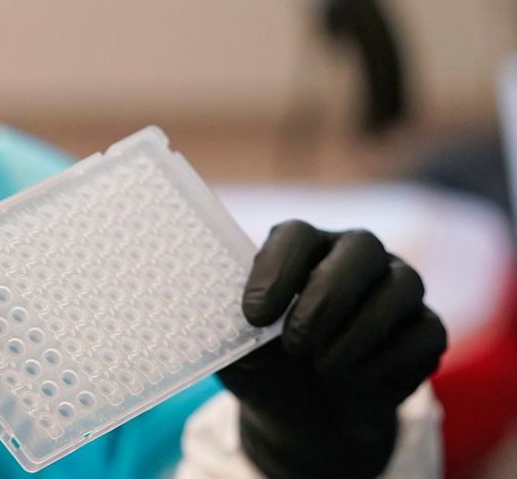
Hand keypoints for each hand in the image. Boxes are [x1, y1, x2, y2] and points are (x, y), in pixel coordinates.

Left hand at [218, 220, 446, 478]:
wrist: (305, 419)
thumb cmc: (263, 368)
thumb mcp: (233, 352)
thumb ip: (227, 328)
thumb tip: (229, 317)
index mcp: (301, 249)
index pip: (296, 234)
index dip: (276, 270)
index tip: (254, 316)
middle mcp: (354, 257)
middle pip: (362, 246)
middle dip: (327, 297)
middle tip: (295, 344)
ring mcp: (396, 289)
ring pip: (402, 285)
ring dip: (357, 333)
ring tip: (322, 367)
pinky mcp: (426, 329)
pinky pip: (425, 331)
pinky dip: (387, 360)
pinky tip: (357, 378)